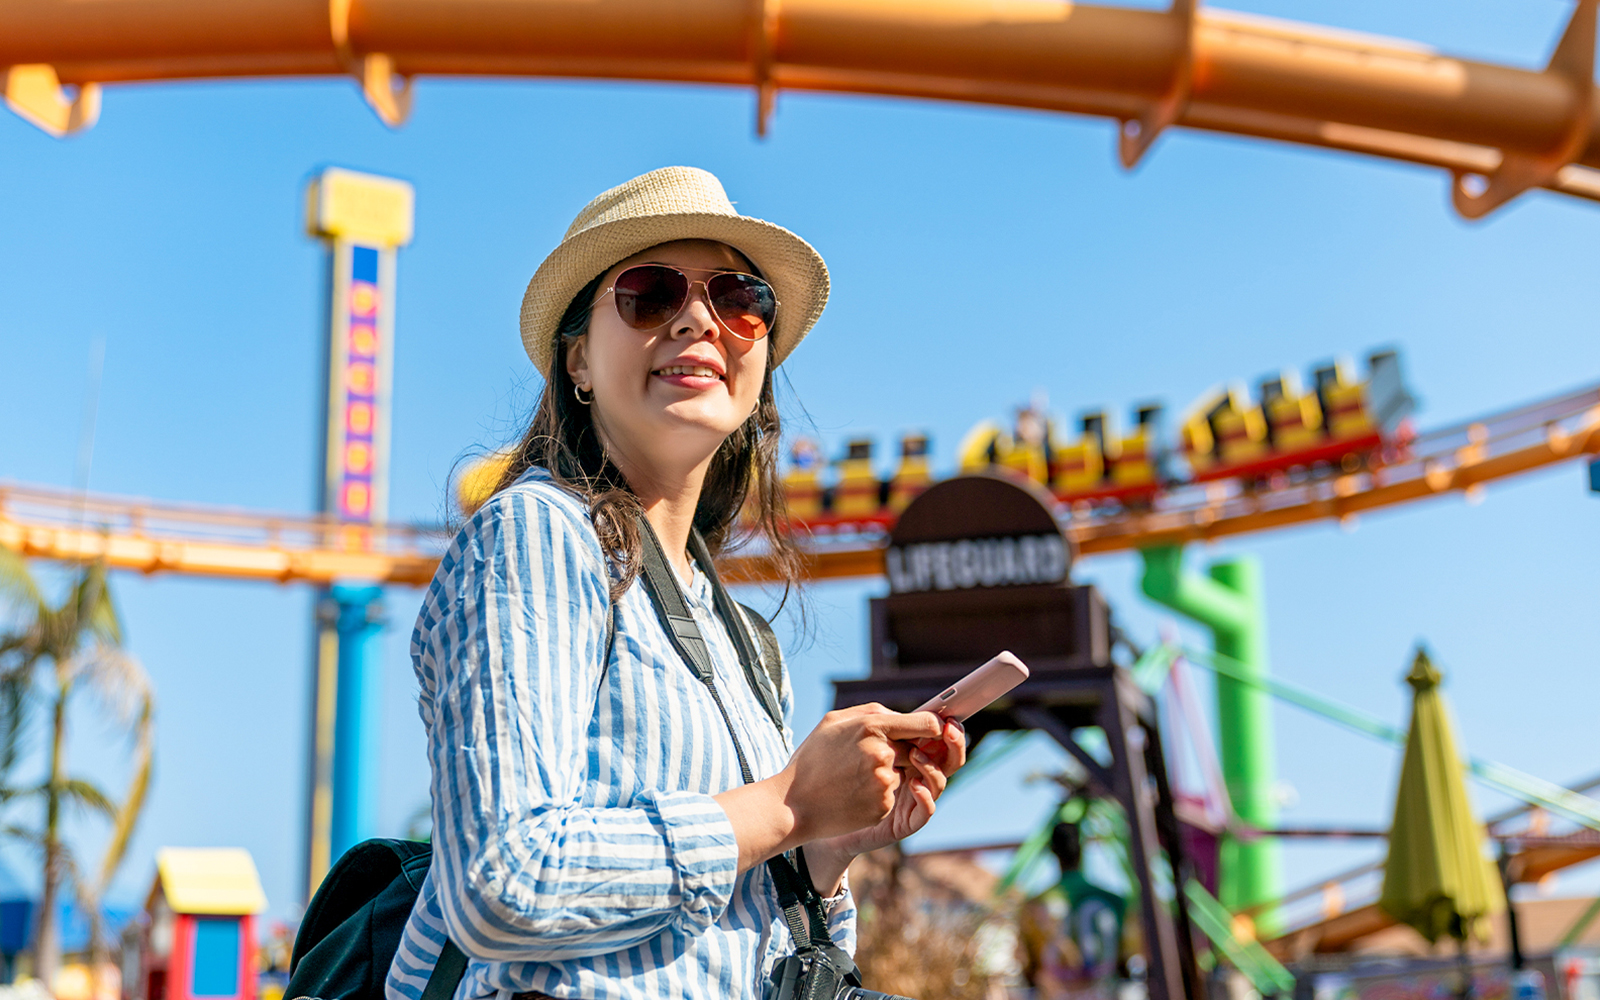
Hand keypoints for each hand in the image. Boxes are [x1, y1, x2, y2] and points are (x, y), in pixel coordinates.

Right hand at [780, 704, 945, 843]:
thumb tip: (901, 716)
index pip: (927, 724)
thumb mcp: (833, 722)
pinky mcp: (884, 807)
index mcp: (872, 727)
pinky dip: (878, 795)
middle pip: (916, 750)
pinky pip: (892, 796)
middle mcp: (883, 754)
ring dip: (887, 775)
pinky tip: (852, 794)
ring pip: (902, 774)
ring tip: (854, 778)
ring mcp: (884, 783)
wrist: (793, 805)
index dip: (934, 728)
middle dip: (901, 753)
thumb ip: (872, 713)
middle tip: (870, 759)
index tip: (933, 731)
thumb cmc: (811, 760)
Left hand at [815, 716, 966, 858]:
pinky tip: (914, 785)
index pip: (936, 738)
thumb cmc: (831, 771)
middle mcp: (914, 774)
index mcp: (906, 753)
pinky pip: (926, 810)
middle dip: (954, 744)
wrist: (815, 810)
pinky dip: (926, 796)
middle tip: (948, 730)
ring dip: (933, 766)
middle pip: (948, 759)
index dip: (945, 727)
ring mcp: (911, 798)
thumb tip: (900, 716)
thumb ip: (873, 724)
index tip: (948, 715)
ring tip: (916, 755)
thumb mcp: (850, 738)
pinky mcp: (905, 820)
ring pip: (940, 782)